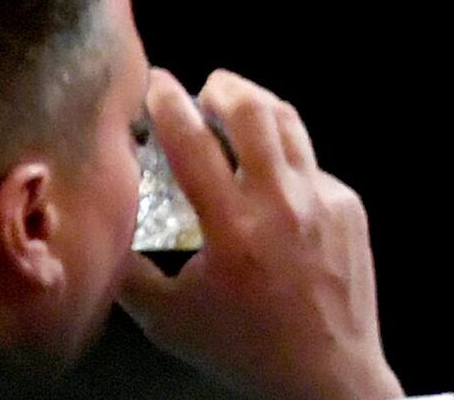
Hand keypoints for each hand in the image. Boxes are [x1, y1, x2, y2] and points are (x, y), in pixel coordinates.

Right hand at [111, 70, 400, 399]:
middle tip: (205, 87)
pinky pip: (312, 165)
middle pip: (255, 112)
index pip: (194, 145)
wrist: (324, 371)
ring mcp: (322, 199)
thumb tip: (105, 233)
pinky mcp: (348, 205)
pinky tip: (270, 175)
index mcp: (233, 228)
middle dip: (225, 88)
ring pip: (291, 125)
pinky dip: (286, 158)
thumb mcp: (169, 320)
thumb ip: (130, 274)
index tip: (157, 82)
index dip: (170, 104)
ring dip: (260, 106)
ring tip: (237, 105)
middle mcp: (282, 203)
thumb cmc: (243, 348)